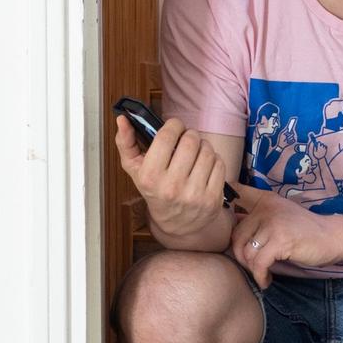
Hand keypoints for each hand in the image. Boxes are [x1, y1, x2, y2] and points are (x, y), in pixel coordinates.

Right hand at [114, 114, 228, 241]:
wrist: (177, 224)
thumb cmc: (155, 191)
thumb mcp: (135, 170)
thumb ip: (125, 142)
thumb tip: (122, 119)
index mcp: (150, 177)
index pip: (166, 137)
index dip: (174, 125)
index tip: (174, 126)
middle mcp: (172, 187)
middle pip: (190, 141)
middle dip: (190, 134)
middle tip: (187, 139)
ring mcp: (194, 195)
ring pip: (207, 151)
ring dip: (203, 145)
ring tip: (196, 152)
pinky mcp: (213, 199)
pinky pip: (219, 164)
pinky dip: (214, 159)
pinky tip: (205, 165)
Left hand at [229, 183, 341, 286]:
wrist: (333, 237)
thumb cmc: (306, 231)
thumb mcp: (281, 215)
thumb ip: (259, 217)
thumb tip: (230, 227)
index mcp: (265, 200)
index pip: (237, 194)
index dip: (224, 205)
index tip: (221, 223)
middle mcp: (267, 208)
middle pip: (236, 236)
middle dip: (241, 257)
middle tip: (253, 266)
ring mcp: (273, 224)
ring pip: (246, 252)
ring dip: (252, 269)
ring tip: (262, 273)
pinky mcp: (281, 241)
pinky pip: (259, 263)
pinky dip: (261, 276)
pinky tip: (266, 280)